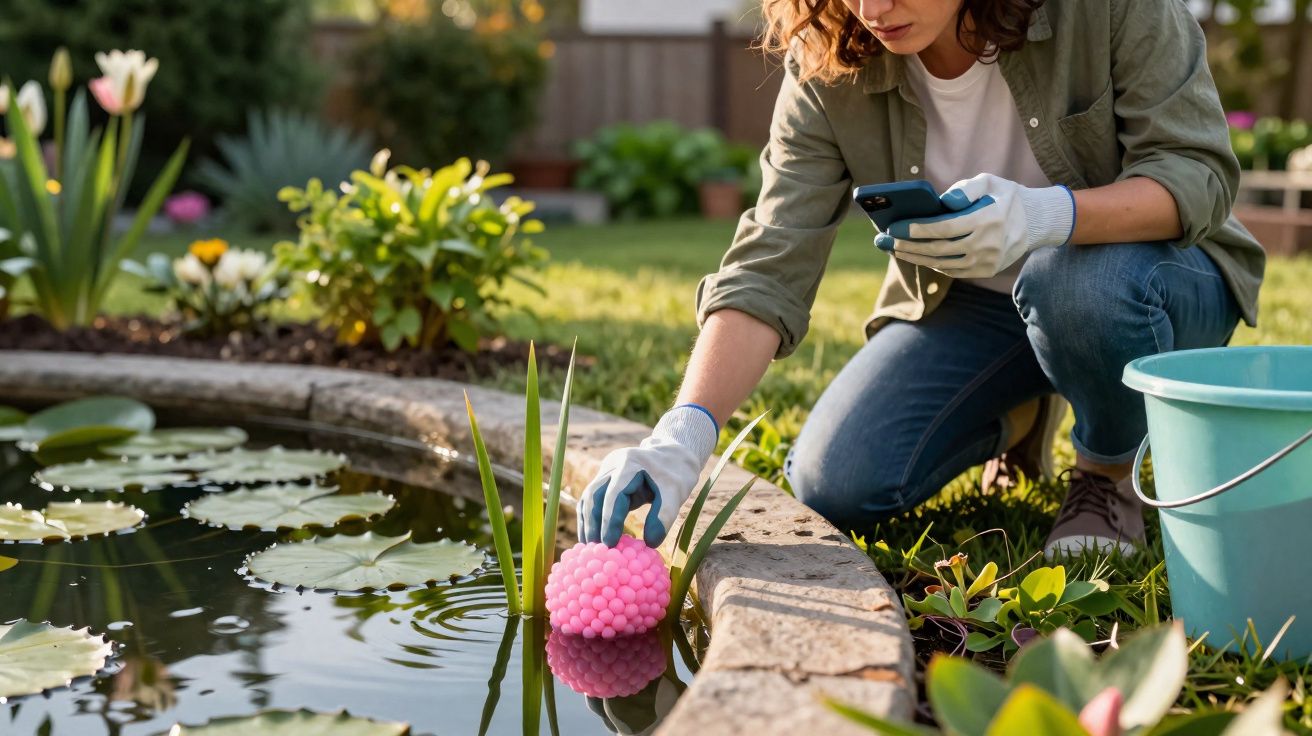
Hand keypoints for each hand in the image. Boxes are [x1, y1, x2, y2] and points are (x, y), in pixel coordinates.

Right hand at [579, 404, 717, 546]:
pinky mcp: (605, 480)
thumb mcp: (677, 493)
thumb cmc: (676, 475)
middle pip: (593, 495)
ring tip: (591, 549)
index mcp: (630, 463)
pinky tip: (593, 538)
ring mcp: (606, 471)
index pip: (614, 494)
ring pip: (588, 497)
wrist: (673, 455)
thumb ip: (664, 516)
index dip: (610, 520)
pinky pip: (592, 500)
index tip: (610, 544)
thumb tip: (650, 543)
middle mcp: (612, 464)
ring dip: (587, 523)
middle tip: (597, 550)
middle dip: (593, 524)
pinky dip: (591, 519)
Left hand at [874, 173, 1074, 277]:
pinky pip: (953, 271)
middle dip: (907, 246)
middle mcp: (987, 244)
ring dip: (915, 258)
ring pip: (942, 263)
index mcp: (987, 219)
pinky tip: (916, 256)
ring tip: (894, 249)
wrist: (1035, 221)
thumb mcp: (989, 181)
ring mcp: (987, 261)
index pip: (943, 228)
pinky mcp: (986, 270)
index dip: (916, 229)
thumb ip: (965, 188)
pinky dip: (932, 264)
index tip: (893, 227)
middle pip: (938, 249)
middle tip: (883, 241)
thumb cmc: (1004, 196)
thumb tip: (941, 202)